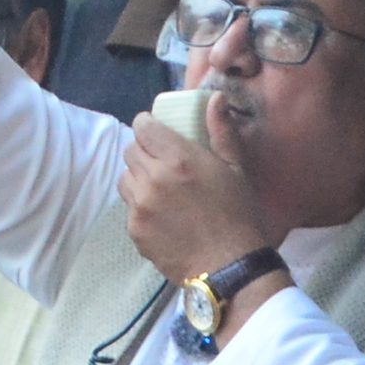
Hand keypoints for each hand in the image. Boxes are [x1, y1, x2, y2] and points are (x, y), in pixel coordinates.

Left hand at [122, 109, 278, 287]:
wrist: (229, 266)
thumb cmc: (239, 215)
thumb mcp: (237, 169)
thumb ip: (221, 132)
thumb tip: (215, 98)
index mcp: (178, 159)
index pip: (143, 127)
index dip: (148, 126)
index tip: (156, 131)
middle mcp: (152, 179)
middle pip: (130, 151)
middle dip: (144, 151)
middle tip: (162, 161)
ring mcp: (139, 206)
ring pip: (125, 178)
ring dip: (138, 178)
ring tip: (160, 188)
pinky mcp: (134, 230)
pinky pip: (129, 207)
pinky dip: (141, 206)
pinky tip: (163, 215)